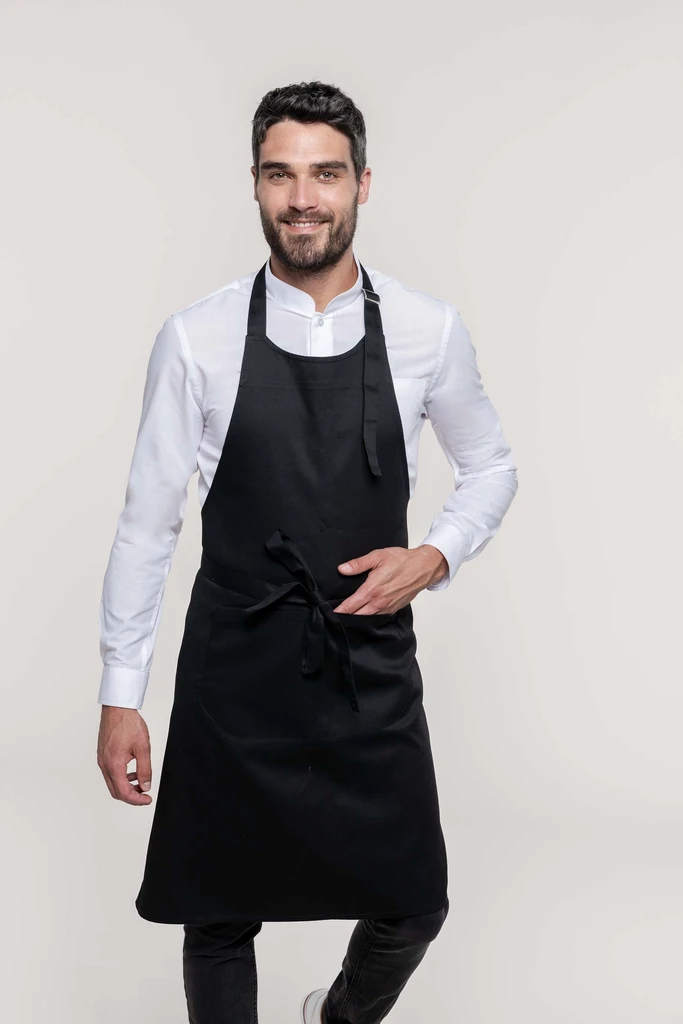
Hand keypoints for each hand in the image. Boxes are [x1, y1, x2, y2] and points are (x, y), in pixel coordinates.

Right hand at [97, 706, 152, 804]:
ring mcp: (102, 760)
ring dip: (126, 787)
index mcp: (114, 765)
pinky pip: (110, 773)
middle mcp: (105, 764)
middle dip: (131, 796)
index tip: (147, 799)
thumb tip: (146, 785)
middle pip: (116, 791)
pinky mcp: (102, 755)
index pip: (124, 792)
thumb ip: (145, 769)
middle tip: (144, 795)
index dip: (137, 800)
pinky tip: (132, 771)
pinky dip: (121, 777)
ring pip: (112, 783)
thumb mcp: (143, 748)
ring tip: (140, 782)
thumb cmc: (128, 724)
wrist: (117, 708)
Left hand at [332, 544, 448, 613]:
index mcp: (372, 589)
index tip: (330, 613)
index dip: (340, 610)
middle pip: (358, 616)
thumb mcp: (378, 557)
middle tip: (335, 617)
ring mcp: (388, 607)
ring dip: (357, 618)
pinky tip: (364, 613)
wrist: (423, 567)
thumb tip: (342, 569)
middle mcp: (379, 602)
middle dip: (346, 617)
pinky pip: (378, 616)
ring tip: (347, 617)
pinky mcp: (394, 608)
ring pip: (368, 618)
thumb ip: (359, 564)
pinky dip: (369, 617)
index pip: (351, 605)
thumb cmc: (402, 560)